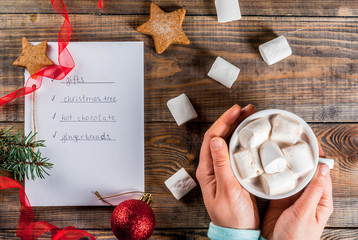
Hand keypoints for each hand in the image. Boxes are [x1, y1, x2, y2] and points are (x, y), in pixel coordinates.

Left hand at [196, 104, 258, 229]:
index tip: (235, 111)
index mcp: (207, 170)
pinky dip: (244, 141)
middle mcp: (213, 167)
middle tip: (247, 109)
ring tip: (252, 117)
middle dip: (232, 121)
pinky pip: (237, 152)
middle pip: (220, 137)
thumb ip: (221, 165)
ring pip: (229, 143)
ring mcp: (223, 170)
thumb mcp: (227, 190)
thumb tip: (215, 139)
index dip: (223, 122)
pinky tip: (253, 136)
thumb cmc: (232, 216)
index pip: (211, 139)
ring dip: (238, 128)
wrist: (239, 232)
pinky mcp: (234, 174)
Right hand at [262, 144, 333, 239]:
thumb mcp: (306, 212)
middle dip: (301, 158)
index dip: (318, 158)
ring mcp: (294, 197)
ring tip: (281, 151)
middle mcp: (308, 196)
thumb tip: (322, 169)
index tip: (312, 144)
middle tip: (292, 143)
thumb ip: (313, 191)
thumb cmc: (297, 237)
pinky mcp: (281, 199)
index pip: (322, 174)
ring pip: (293, 176)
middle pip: (307, 173)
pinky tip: (272, 166)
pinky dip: (278, 175)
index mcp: (321, 199)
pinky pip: (281, 183)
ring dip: (288, 165)